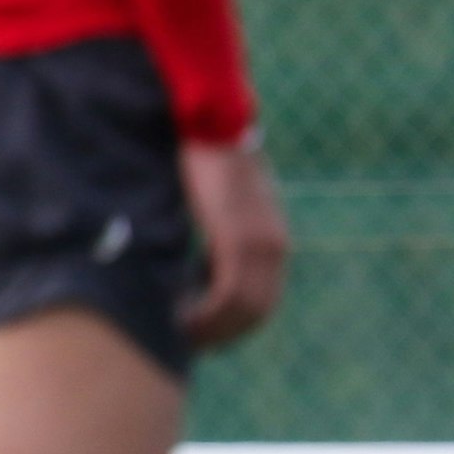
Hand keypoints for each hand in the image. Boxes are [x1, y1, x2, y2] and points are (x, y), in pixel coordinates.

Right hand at [179, 139, 289, 348]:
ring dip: (210, 329)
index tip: (201, 331)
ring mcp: (263, 244)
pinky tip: (181, 318)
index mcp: (271, 239)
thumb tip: (193, 261)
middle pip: (255, 312)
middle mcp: (275, 246)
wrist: (209, 113)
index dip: (231, 322)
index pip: (260, 299)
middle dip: (221, 333)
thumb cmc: (201, 152)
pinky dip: (207, 315)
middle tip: (185, 340)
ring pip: (244, 310)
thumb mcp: (216, 199)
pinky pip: (230, 295)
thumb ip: (216, 230)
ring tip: (177, 333)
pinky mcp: (243, 238)